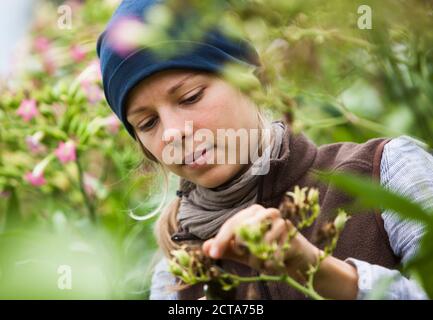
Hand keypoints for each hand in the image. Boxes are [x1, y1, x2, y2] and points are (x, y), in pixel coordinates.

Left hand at [202, 204, 319, 280]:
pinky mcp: (292, 233)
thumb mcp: (242, 252)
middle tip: (245, 257)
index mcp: (252, 212)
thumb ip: (225, 248)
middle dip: (240, 248)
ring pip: (258, 242)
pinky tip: (274, 263)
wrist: (296, 258)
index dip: (221, 240)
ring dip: (257, 258)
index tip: (212, 254)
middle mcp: (266, 212)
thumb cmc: (266, 251)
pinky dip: (270, 262)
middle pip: (244, 229)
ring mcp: (280, 221)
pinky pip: (273, 251)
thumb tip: (205, 248)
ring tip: (262, 262)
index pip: (232, 224)